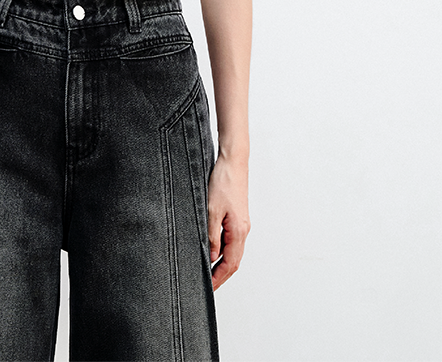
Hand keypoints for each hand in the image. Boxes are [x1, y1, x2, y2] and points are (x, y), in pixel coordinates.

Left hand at [207, 154, 250, 290]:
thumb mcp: (211, 210)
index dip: (219, 279)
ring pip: (233, 251)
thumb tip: (210, 257)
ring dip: (222, 264)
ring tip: (207, 272)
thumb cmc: (223, 182)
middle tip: (207, 287)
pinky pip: (232, 240)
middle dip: (221, 276)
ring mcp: (241, 224)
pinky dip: (223, 250)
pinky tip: (212, 251)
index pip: (230, 264)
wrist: (233, 162)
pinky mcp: (237, 217)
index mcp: (238, 231)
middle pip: (234, 261)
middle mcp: (243, 230)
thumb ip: (211, 236)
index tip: (208, 289)